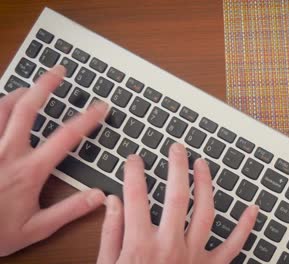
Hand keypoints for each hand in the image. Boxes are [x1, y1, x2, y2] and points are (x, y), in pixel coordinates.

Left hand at [0, 65, 107, 255]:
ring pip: (1, 109)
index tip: (100, 107)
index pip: (66, 137)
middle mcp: (7, 153)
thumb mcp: (36, 229)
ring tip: (30, 86)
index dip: (88, 119)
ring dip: (18, 93)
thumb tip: (99, 196)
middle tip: (58, 71)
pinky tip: (1, 106)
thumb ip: (69, 211)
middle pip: (28, 109)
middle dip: (45, 86)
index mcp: (29, 171)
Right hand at [97, 144, 258, 263]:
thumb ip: (112, 233)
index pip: (136, 196)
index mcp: (140, 244)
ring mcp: (193, 256)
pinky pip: (234, 246)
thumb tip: (112, 201)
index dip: (135, 172)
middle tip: (177, 148)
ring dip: (206, 184)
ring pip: (206, 211)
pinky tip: (252, 209)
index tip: (135, 159)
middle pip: (176, 195)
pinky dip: (245, 227)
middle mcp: (170, 245)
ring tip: (203, 165)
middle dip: (176, 166)